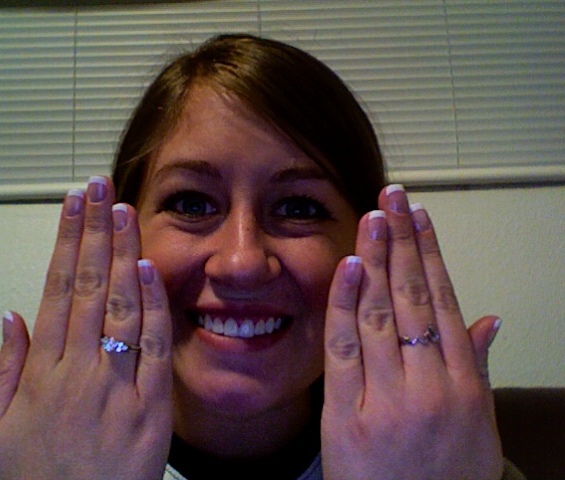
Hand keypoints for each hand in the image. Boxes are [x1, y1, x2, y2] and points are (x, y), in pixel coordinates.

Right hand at [0, 177, 172, 479]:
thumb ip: (6, 367)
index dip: (67, 240)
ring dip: (124, 252)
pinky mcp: (151, 403)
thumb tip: (13, 314)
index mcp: (42, 370)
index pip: (58, 286)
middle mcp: (80, 368)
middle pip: (90, 284)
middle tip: (101, 188)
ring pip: (122, 303)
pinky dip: (154, 306)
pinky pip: (155, 345)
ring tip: (124, 211)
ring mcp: (117, 383)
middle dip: (95, 230)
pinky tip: (151, 269)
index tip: (73, 204)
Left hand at [321, 185, 503, 479]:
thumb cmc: (444, 479)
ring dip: (376, 260)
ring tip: (373, 218)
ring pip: (382, 314)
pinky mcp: (347, 414)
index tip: (421, 218)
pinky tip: (350, 266)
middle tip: (394, 198)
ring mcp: (388, 399)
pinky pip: (345, 349)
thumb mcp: (476, 426)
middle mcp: (429, 385)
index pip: (445, 303)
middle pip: (414, 298)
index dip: (431, 256)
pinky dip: (346, 304)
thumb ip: (479, 369)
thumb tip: (490, 320)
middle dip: (402, 243)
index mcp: (462, 385)